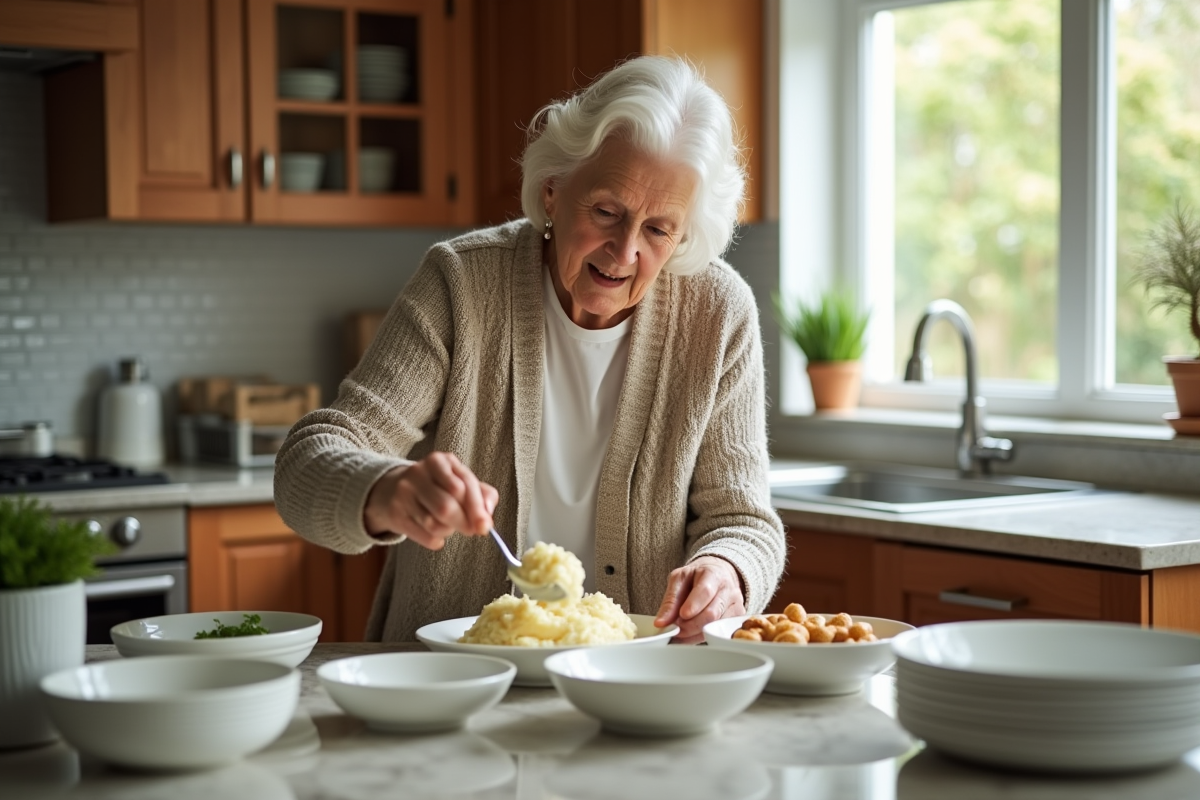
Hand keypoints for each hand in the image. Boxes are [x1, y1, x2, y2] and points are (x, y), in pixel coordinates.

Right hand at [364, 452, 497, 549]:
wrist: (392, 490)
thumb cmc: (437, 486)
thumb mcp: (459, 480)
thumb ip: (482, 494)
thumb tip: (487, 516)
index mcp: (439, 461)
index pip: (463, 485)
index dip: (477, 508)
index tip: (485, 527)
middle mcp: (418, 473)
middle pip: (447, 507)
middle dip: (463, 523)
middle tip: (471, 530)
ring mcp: (403, 493)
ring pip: (435, 524)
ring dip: (448, 530)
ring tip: (447, 524)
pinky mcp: (395, 514)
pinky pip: (425, 536)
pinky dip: (436, 540)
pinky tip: (435, 533)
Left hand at [653, 556, 745, 643]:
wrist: (717, 574)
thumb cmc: (697, 576)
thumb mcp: (679, 579)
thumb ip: (670, 600)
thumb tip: (661, 623)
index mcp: (714, 574)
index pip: (706, 591)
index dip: (694, 605)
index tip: (682, 615)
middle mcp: (729, 590)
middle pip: (712, 613)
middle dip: (690, 625)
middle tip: (675, 628)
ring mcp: (736, 606)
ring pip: (715, 627)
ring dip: (694, 633)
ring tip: (680, 631)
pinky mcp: (736, 620)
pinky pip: (718, 634)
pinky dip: (700, 637)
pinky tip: (690, 635)